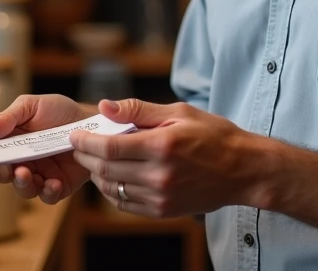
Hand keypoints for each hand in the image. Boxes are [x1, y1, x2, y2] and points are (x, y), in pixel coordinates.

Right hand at [0, 94, 92, 204]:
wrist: (91, 121)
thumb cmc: (58, 111)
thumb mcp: (32, 106)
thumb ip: (10, 117)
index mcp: (8, 144)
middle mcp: (19, 163)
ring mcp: (38, 176)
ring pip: (21, 189)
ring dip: (19, 183)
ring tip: (23, 172)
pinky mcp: (57, 186)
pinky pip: (47, 196)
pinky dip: (47, 192)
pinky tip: (51, 183)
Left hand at [69, 98, 259, 217]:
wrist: (242, 170)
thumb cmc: (213, 135)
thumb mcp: (179, 112)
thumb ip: (139, 110)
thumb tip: (105, 107)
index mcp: (162, 146)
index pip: (109, 147)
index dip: (86, 141)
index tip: (75, 134)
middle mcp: (159, 175)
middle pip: (106, 169)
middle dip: (85, 157)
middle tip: (79, 146)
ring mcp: (161, 197)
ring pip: (112, 189)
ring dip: (97, 174)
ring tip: (95, 159)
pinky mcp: (163, 211)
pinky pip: (125, 204)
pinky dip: (112, 190)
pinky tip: (114, 176)